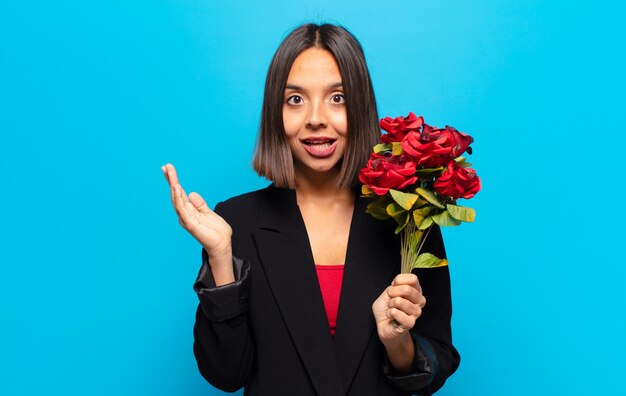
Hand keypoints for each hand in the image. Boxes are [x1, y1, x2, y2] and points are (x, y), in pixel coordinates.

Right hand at [162, 163, 233, 281]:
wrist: (222, 245)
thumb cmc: (215, 231)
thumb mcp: (208, 212)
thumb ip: (199, 204)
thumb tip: (191, 193)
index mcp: (189, 210)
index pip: (179, 193)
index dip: (173, 181)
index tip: (168, 169)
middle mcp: (185, 214)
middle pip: (175, 194)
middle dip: (171, 180)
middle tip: (166, 166)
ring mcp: (186, 219)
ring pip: (177, 200)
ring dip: (173, 187)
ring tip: (170, 174)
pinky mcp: (190, 224)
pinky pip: (182, 209)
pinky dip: (178, 199)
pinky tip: (177, 188)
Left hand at [372, 273, 425, 340]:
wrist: (383, 325)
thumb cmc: (387, 308)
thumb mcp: (388, 292)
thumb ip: (395, 285)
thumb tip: (397, 282)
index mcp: (416, 291)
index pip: (413, 279)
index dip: (399, 280)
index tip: (393, 285)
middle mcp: (419, 301)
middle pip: (407, 289)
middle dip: (392, 292)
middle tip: (390, 298)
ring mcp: (416, 313)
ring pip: (400, 301)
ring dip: (390, 304)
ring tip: (391, 308)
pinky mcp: (410, 323)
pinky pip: (396, 313)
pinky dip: (390, 313)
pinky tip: (391, 315)